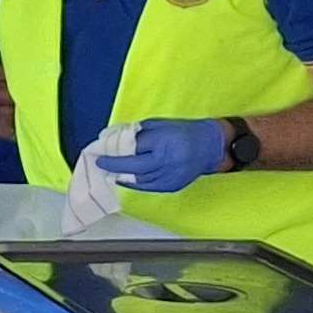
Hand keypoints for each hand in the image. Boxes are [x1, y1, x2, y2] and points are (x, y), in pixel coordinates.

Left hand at [110, 118, 232, 193]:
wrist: (211, 146)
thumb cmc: (184, 132)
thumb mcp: (161, 124)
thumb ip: (140, 132)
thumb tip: (117, 138)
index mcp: (165, 141)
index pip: (134, 147)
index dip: (117, 149)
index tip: (103, 149)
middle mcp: (168, 160)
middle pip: (134, 166)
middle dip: (114, 165)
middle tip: (100, 163)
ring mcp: (171, 175)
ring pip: (140, 179)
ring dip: (122, 175)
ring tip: (109, 171)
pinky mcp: (173, 185)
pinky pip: (148, 187)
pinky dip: (134, 184)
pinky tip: (124, 179)